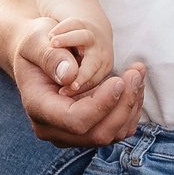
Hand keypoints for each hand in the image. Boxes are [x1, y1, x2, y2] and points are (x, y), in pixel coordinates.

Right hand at [9, 16, 143, 147]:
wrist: (40, 54)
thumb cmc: (38, 44)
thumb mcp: (36, 40)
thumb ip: (50, 56)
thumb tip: (70, 75)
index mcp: (38, 108)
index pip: (75, 121)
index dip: (102, 104)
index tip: (119, 80)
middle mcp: (53, 129)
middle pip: (98, 134)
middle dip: (124, 105)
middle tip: (136, 72)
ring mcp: (70, 134)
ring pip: (113, 134)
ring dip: (132, 105)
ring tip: (137, 72)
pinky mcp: (87, 130)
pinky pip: (118, 129)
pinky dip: (131, 108)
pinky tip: (133, 83)